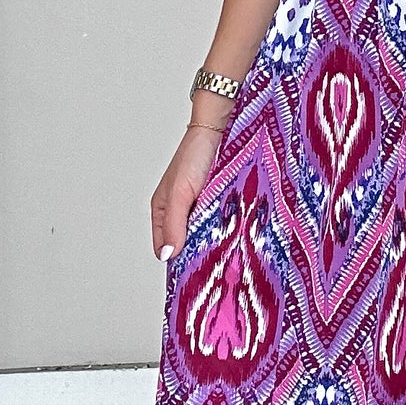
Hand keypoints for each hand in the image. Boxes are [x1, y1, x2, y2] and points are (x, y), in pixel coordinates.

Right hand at [150, 109, 232, 259]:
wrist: (221, 127)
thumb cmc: (194, 154)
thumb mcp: (180, 191)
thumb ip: (174, 223)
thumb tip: (167, 256)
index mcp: (165, 211)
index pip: (166, 249)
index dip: (177, 263)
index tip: (194, 277)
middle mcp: (184, 212)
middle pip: (189, 245)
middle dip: (201, 254)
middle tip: (216, 266)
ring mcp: (205, 208)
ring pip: (209, 236)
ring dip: (219, 242)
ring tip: (231, 252)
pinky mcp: (223, 203)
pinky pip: (225, 223)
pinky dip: (231, 229)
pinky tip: (240, 234)